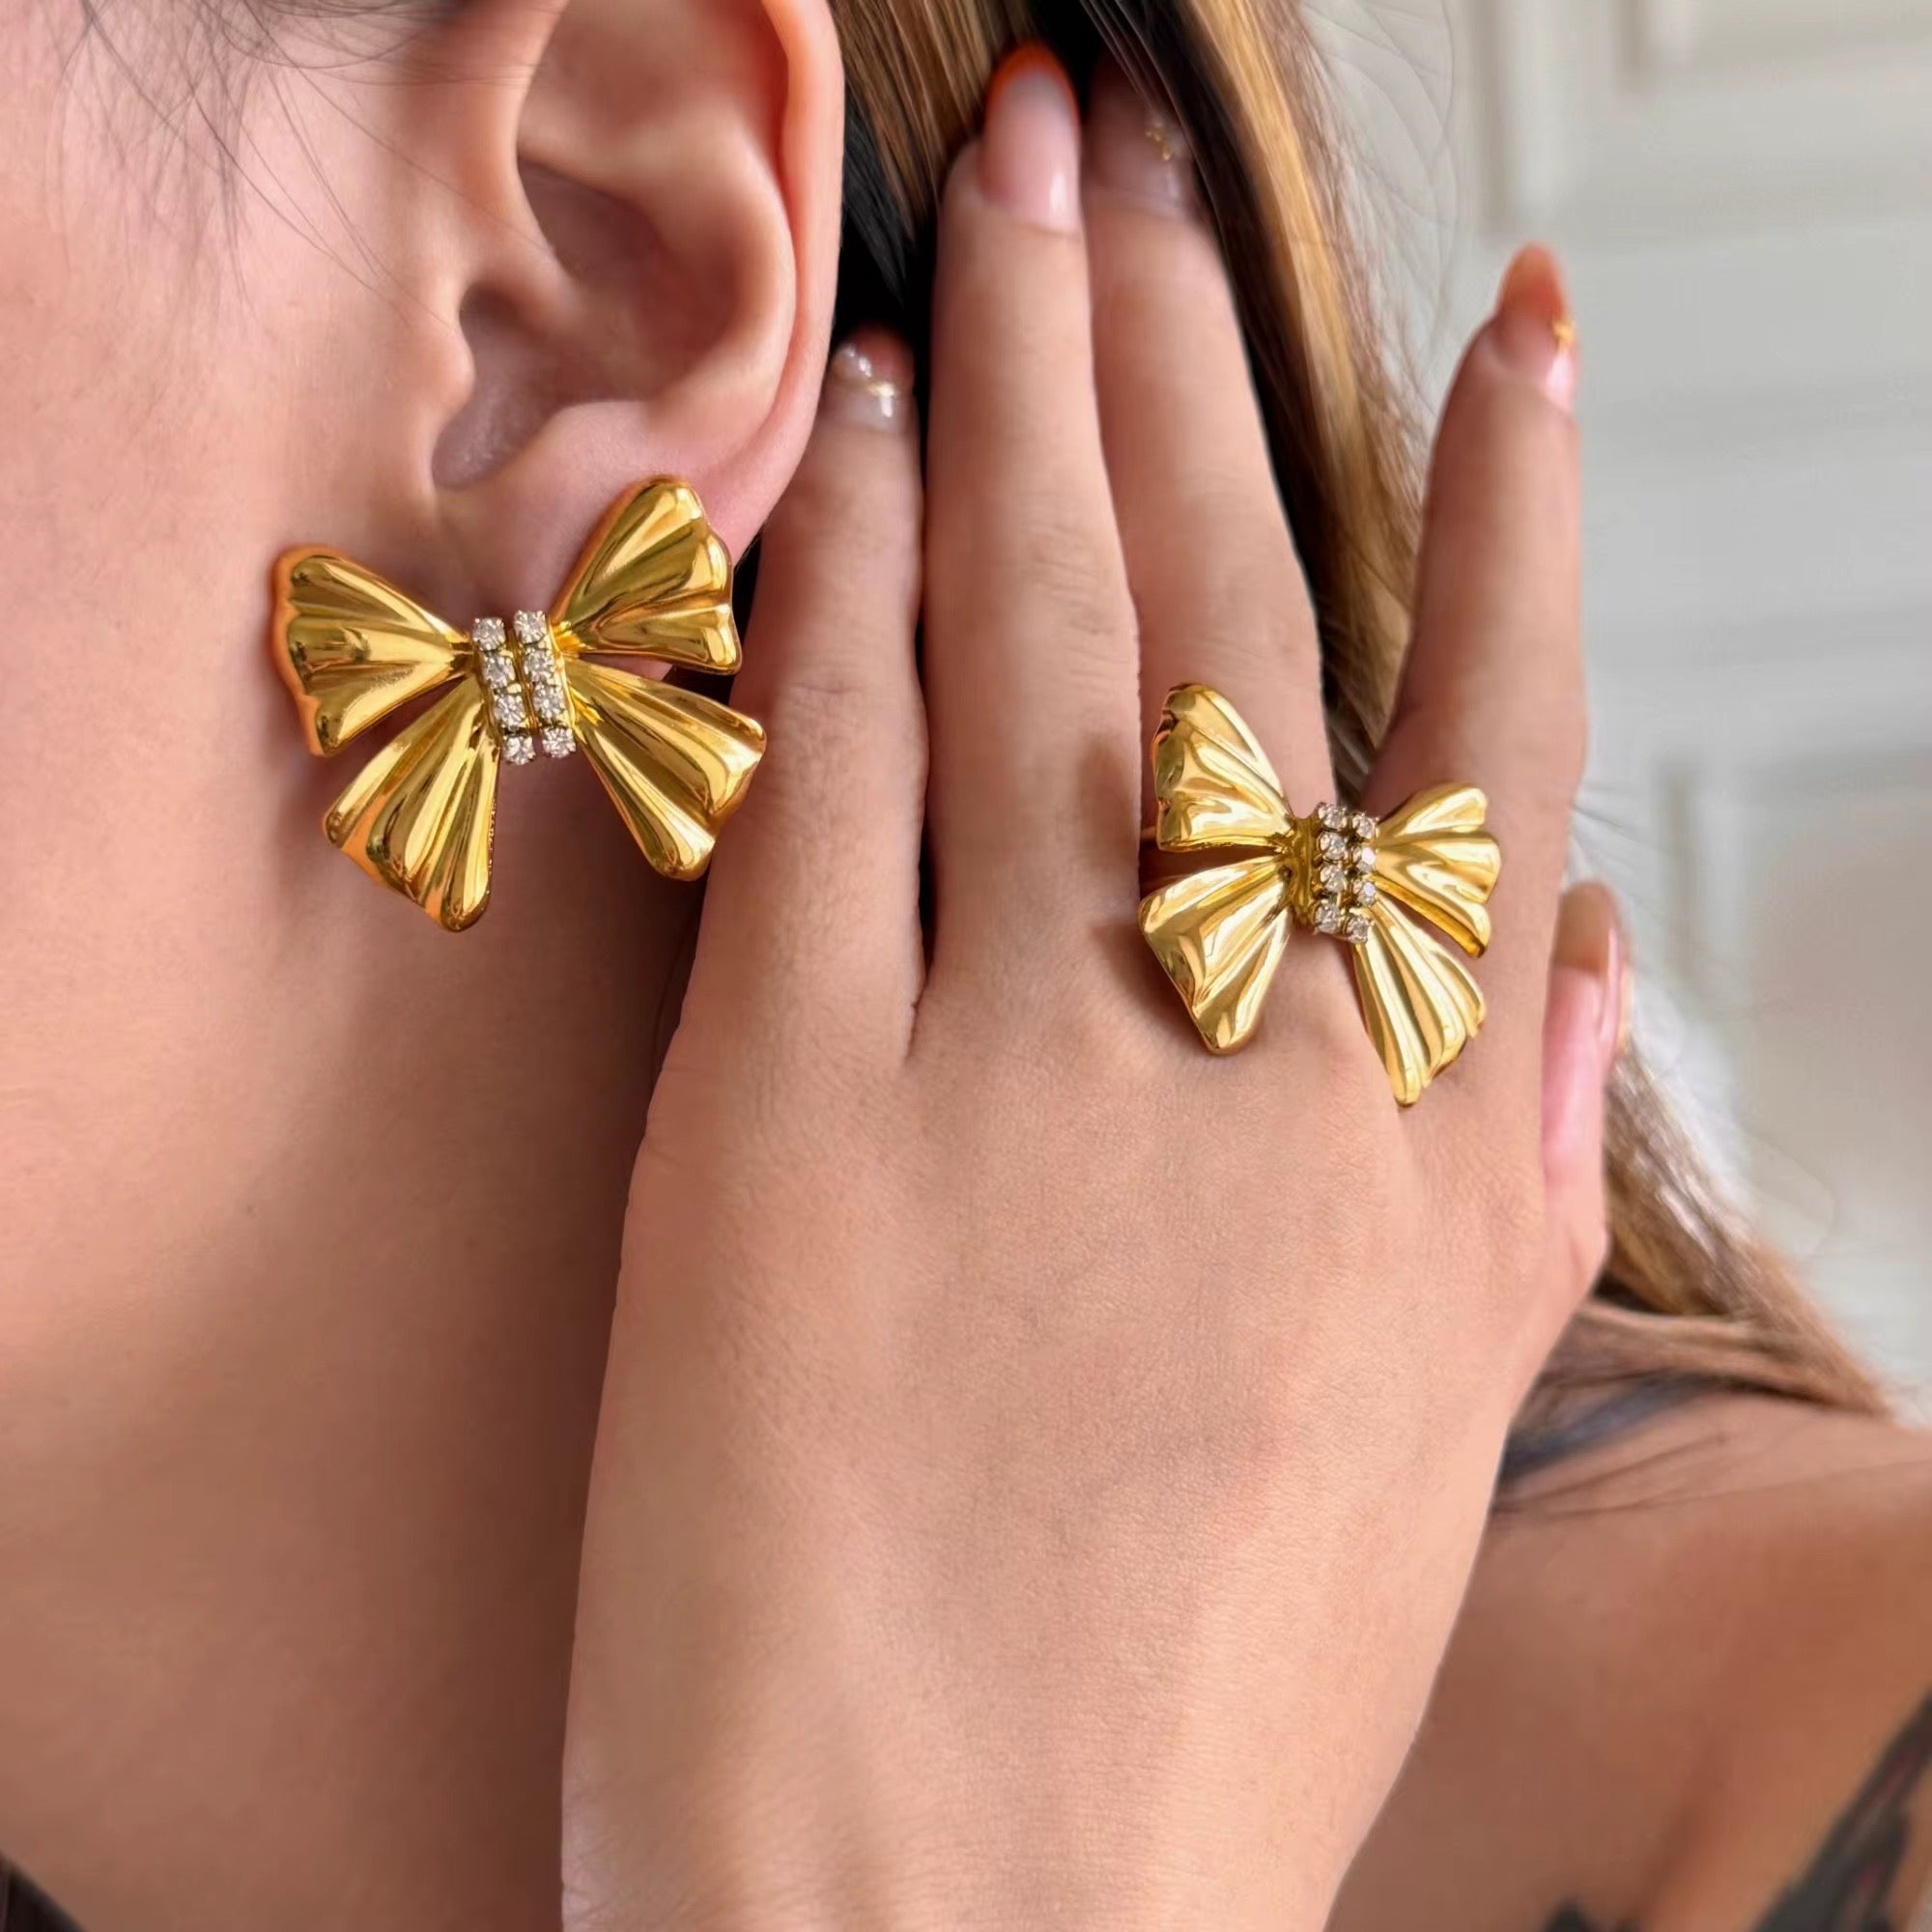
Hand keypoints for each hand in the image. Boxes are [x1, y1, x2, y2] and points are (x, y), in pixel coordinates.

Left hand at [563, 51, 1615, 1930]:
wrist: (953, 1924)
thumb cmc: (1185, 1712)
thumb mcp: (1420, 1449)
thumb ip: (1517, 1191)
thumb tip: (1576, 980)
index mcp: (1414, 1156)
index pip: (1491, 745)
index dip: (1499, 510)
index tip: (1496, 332)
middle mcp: (1248, 1071)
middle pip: (1245, 625)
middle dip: (1192, 355)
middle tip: (1142, 158)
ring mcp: (1022, 1075)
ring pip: (1054, 647)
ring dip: (1032, 396)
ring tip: (1017, 209)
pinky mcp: (788, 1120)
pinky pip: (842, 788)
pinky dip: (861, 593)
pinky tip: (872, 445)